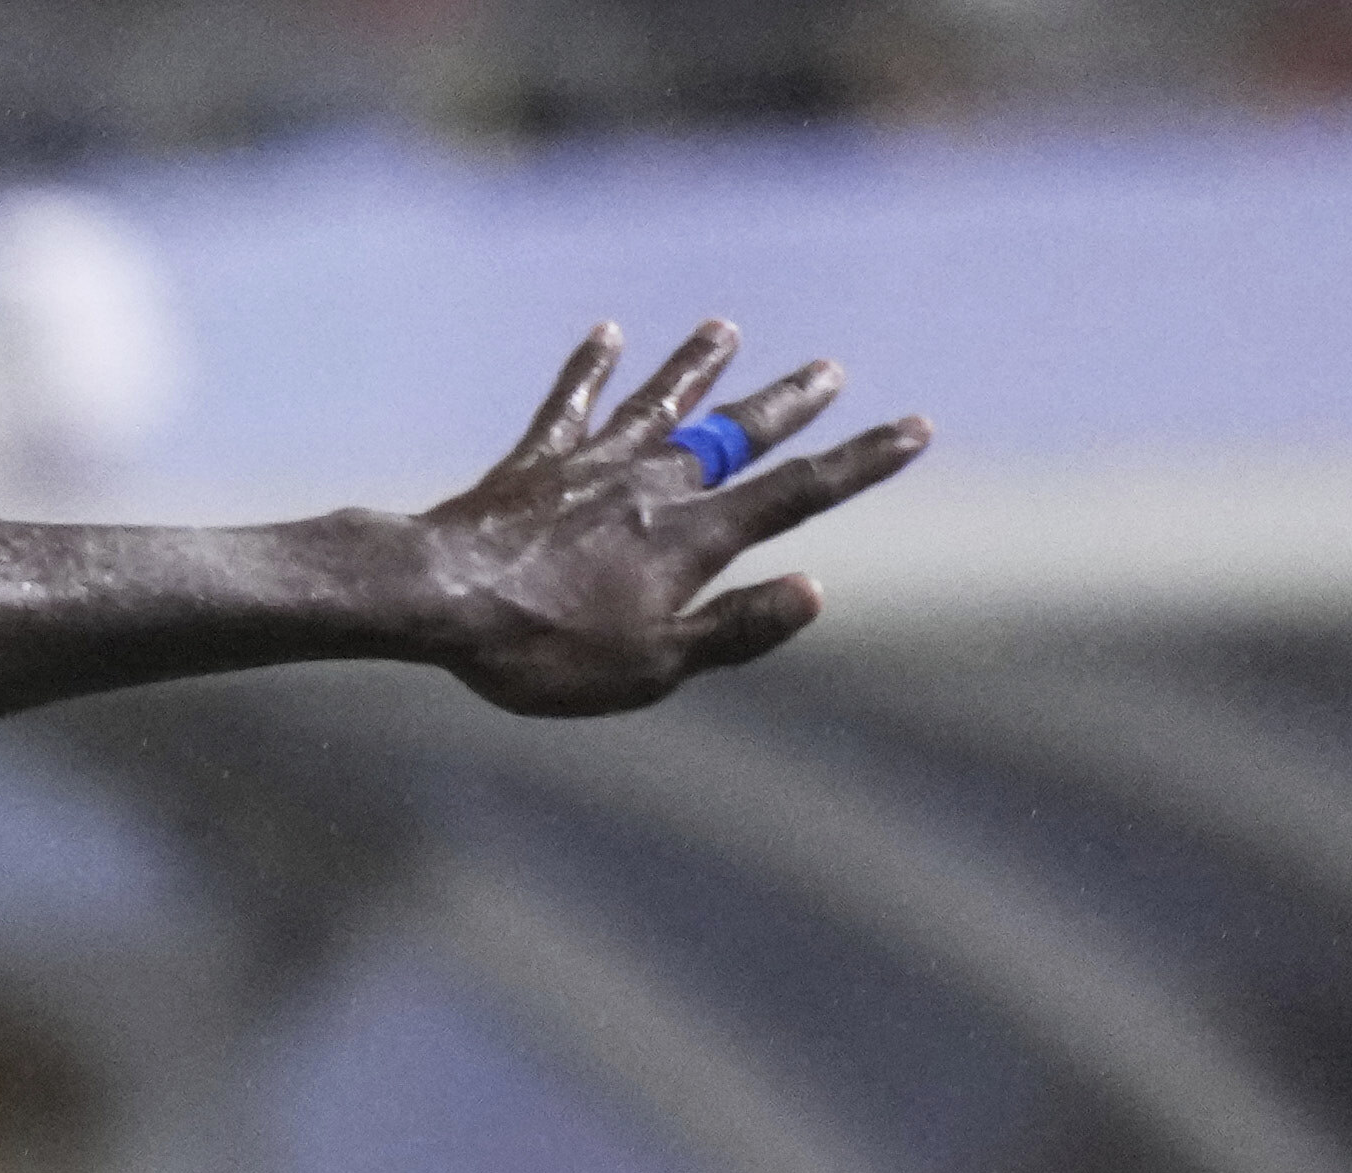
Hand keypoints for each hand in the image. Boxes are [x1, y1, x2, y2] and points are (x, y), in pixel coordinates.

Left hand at [415, 317, 926, 719]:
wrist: (437, 600)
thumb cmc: (541, 648)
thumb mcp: (650, 665)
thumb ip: (733, 629)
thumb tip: (815, 591)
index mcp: (692, 538)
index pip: (796, 494)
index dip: (859, 462)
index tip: (914, 427)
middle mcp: (653, 486)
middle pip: (735, 437)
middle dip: (787, 405)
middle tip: (829, 368)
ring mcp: (592, 467)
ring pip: (660, 406)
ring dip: (696, 368)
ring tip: (724, 329)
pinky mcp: (533, 465)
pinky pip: (570, 407)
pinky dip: (590, 370)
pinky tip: (606, 334)